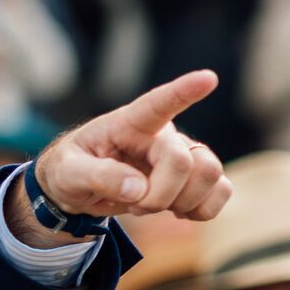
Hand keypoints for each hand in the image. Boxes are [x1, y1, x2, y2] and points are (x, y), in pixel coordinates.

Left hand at [33, 71, 232, 225]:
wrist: (80, 190)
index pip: (159, 103)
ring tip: (149, 204)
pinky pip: (222, 191)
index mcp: (130, 123)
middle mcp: (163, 135)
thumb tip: (138, 189)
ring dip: (181, 203)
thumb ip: (98, 177)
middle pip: (185, 162)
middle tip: (133, 204)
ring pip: (209, 175)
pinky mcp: (196, 178)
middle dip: (159, 195)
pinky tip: (178, 210)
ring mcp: (183, 154)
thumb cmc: (71, 170)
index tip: (208, 78)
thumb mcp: (67, 172)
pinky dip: (202, 210)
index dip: (184, 91)